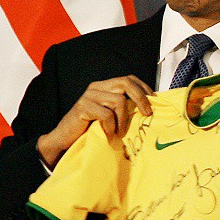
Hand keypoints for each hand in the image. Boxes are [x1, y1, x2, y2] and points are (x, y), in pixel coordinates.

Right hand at [37, 76, 152, 168]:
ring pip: (118, 101)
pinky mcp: (83, 107)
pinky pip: (106, 114)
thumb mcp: (110, 116)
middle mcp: (96, 87)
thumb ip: (123, 109)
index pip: (128, 79)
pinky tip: (107, 134)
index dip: (143, 88)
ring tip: (118, 132)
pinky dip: (110, 126)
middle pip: (125, 83)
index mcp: (104, 87)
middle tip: (148, 114)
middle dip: (141, 98)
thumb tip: (148, 109)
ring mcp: (89, 96)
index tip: (154, 101)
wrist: (65, 140)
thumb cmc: (90, 130)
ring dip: (122, 120)